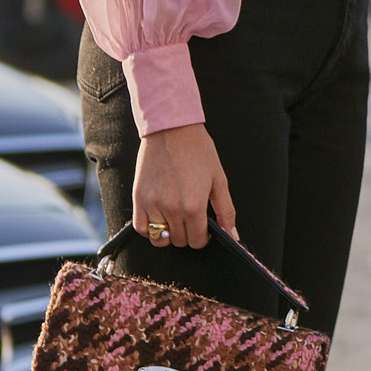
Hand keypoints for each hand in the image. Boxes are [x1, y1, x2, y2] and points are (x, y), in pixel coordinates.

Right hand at [132, 122, 235, 250]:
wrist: (172, 129)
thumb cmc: (197, 150)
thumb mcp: (218, 179)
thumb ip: (226, 210)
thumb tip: (231, 234)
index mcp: (194, 206)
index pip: (197, 241)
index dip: (204, 236)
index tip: (204, 227)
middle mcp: (172, 209)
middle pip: (180, 240)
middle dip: (189, 233)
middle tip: (191, 217)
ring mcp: (153, 205)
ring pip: (160, 238)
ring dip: (170, 232)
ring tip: (175, 217)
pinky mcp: (139, 198)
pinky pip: (141, 228)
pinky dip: (150, 228)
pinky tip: (159, 217)